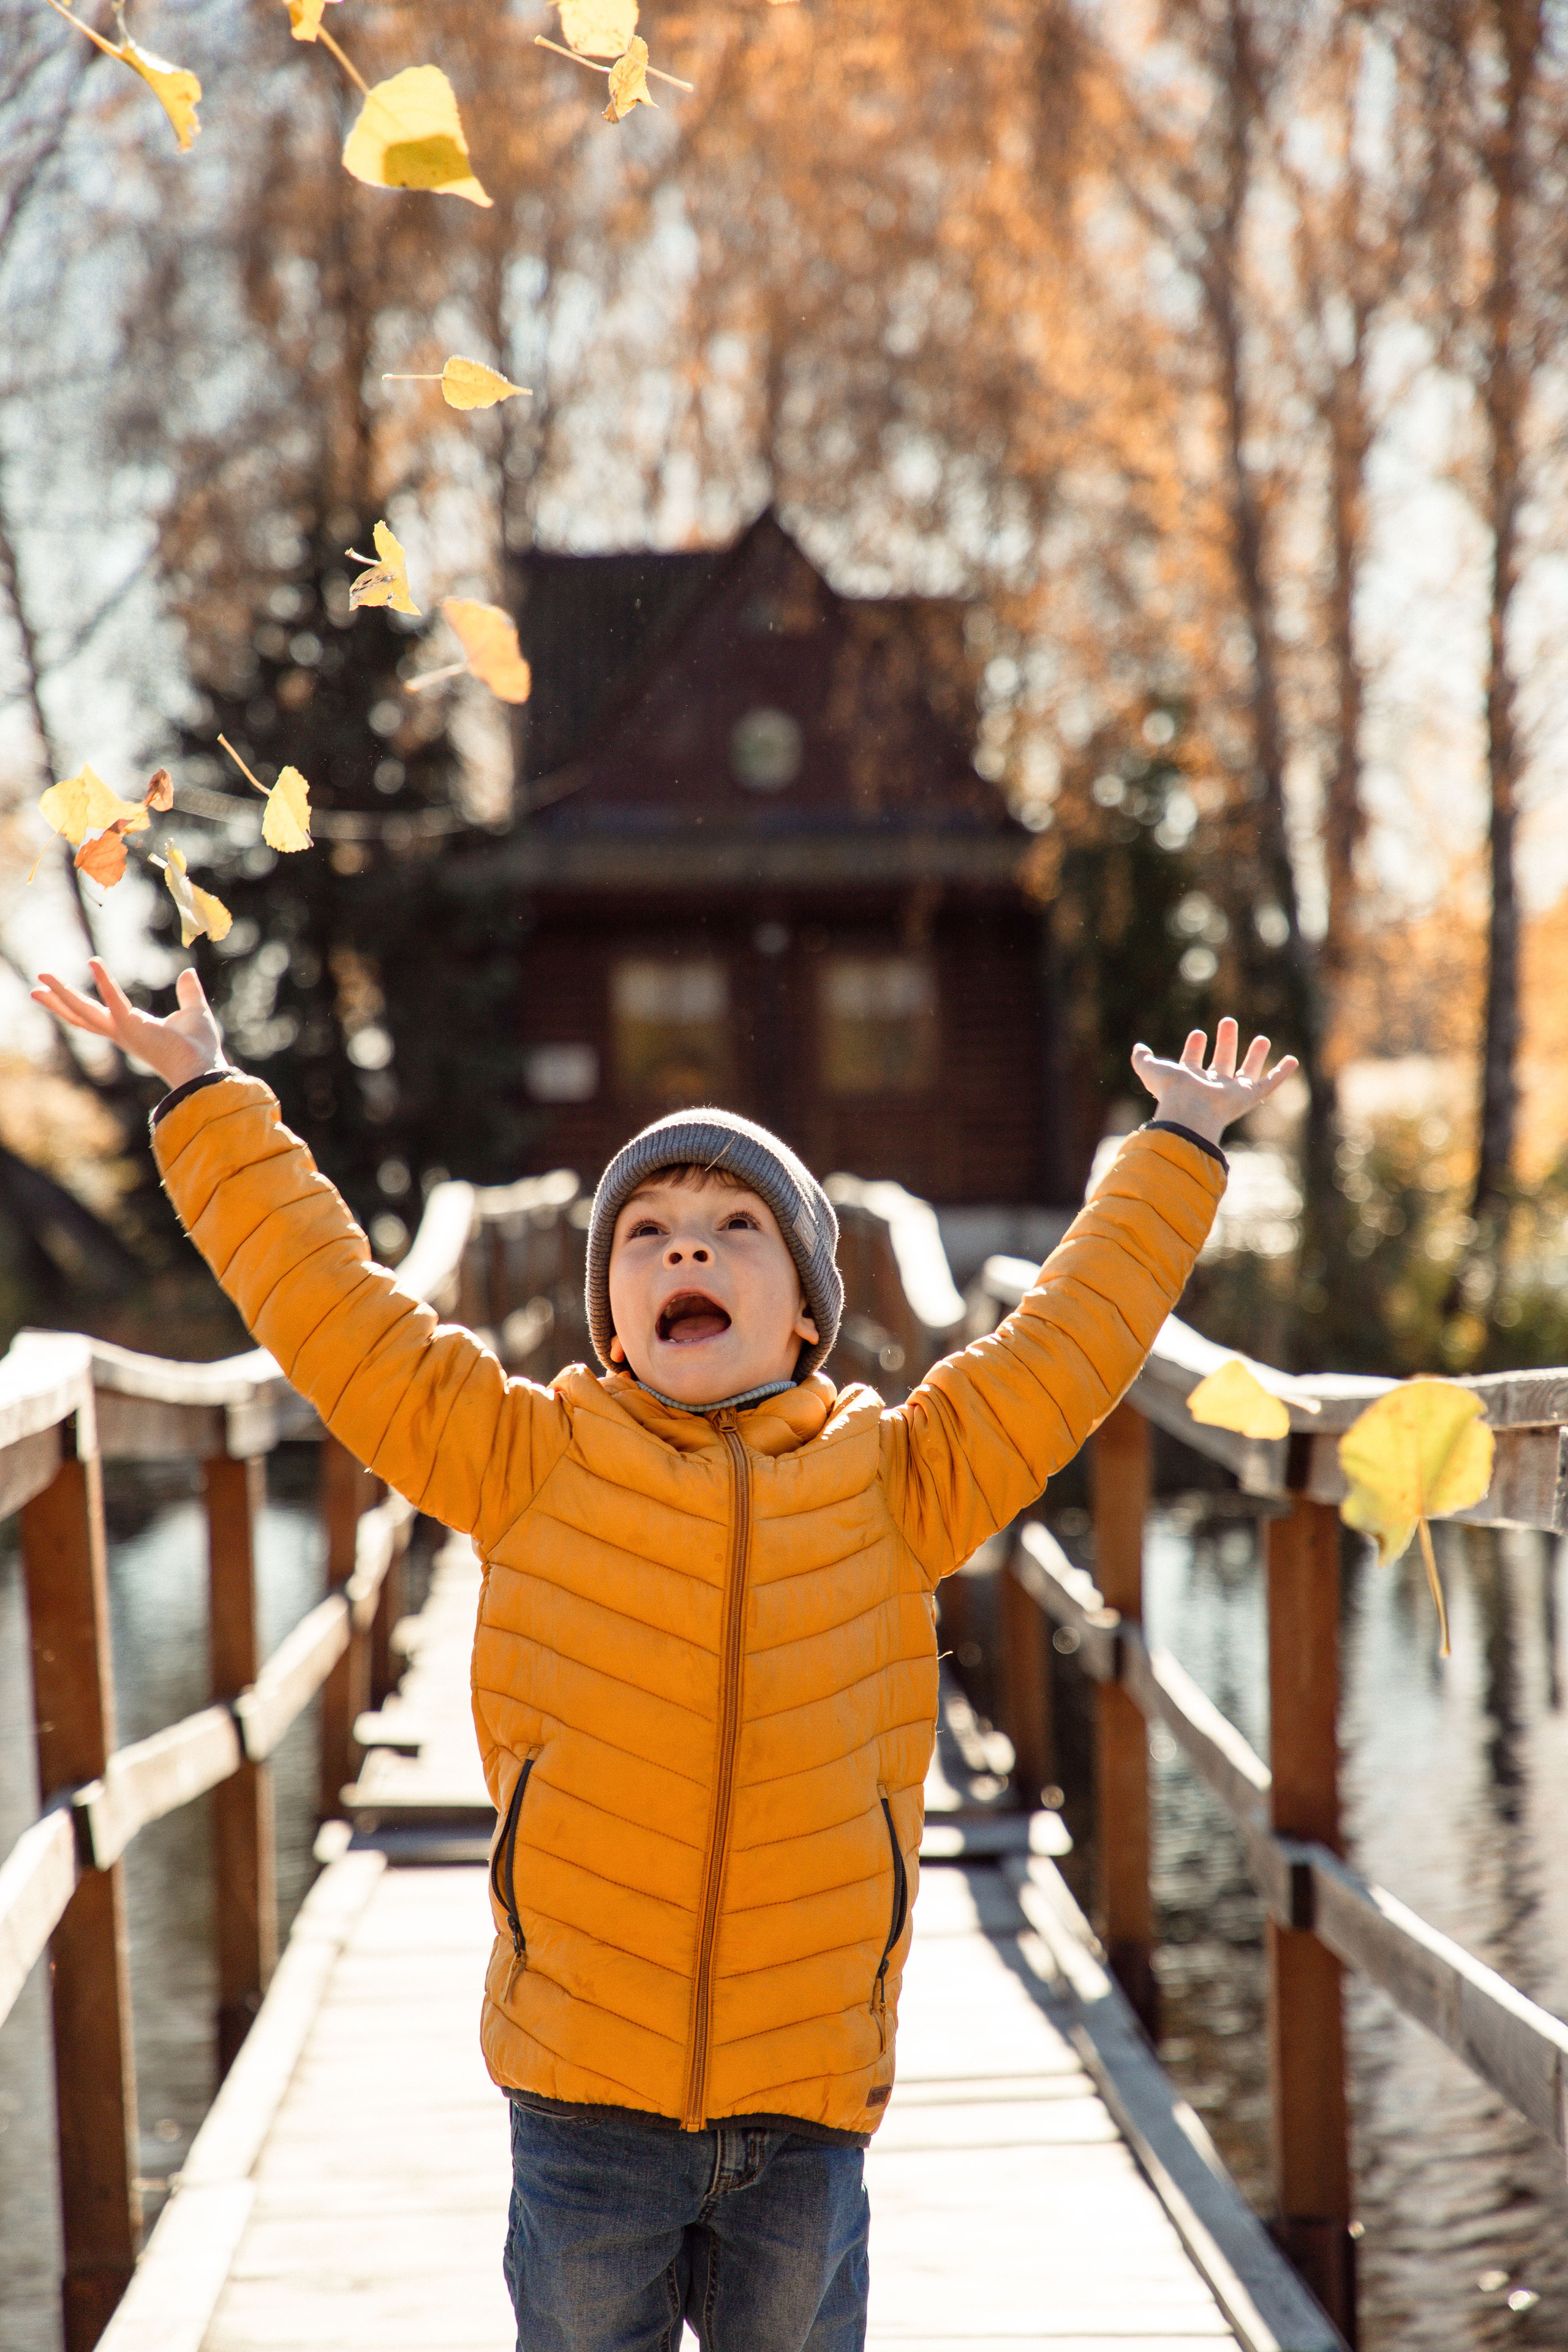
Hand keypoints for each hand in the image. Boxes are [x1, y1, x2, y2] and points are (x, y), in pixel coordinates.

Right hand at [32, 958, 226, 1091]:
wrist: (205, 1068)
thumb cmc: (200, 1048)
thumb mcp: (194, 1011)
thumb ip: (188, 993)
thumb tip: (187, 972)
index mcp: (132, 1028)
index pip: (98, 1014)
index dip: (78, 1003)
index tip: (59, 990)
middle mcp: (122, 1032)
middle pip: (81, 1015)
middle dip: (58, 1001)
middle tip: (36, 986)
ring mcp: (124, 1031)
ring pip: (84, 1011)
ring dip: (62, 994)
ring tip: (42, 977)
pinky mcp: (132, 1027)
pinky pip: (115, 1001)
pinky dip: (105, 981)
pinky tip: (94, 962)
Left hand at [1131, 1019, 1297, 1145]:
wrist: (1190, 1109)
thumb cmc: (1171, 1090)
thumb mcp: (1152, 1070)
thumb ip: (1143, 1059)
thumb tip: (1138, 1048)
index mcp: (1189, 1081)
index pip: (1193, 1062)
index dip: (1194, 1048)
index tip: (1198, 1033)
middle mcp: (1211, 1087)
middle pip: (1222, 1063)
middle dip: (1225, 1043)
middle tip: (1228, 1022)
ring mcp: (1231, 1093)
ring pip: (1247, 1072)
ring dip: (1254, 1055)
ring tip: (1262, 1039)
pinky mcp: (1249, 1097)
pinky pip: (1269, 1084)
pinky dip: (1281, 1074)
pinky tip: (1292, 1061)